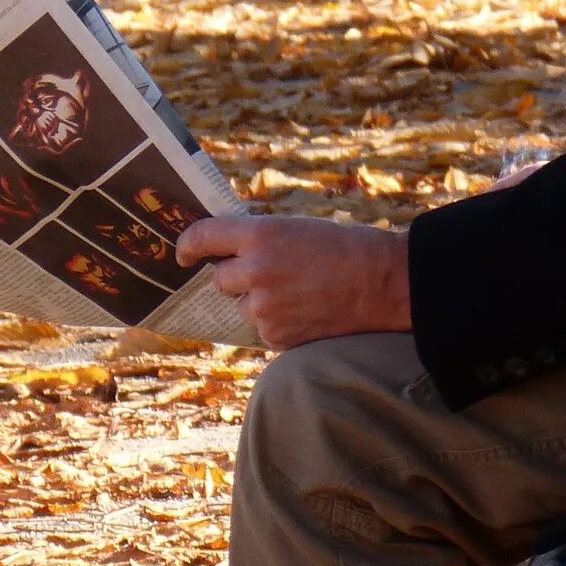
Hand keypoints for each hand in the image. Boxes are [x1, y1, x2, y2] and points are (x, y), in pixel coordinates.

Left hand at [175, 213, 410, 349]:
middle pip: (220, 278)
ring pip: (243, 306)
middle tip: (274, 274)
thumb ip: (258, 239)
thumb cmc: (345, 249)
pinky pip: (263, 329)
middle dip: (239, 277)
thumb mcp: (297, 228)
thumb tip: (223, 251)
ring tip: (301, 294)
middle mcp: (256, 270)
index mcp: (261, 235)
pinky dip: (279, 324)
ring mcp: (264, 307)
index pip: (202, 237)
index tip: (182, 254)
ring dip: (260, 302)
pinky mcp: (276, 336)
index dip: (187, 245)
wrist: (383, 283)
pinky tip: (308, 312)